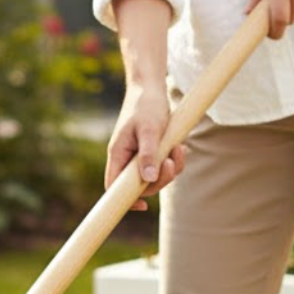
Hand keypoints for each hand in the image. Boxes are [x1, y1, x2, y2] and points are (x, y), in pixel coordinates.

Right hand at [105, 83, 185, 210]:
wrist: (151, 87)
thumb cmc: (146, 105)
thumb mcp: (150, 129)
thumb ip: (148, 155)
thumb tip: (149, 180)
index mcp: (118, 154)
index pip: (113, 187)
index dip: (125, 201)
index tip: (142, 206)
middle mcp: (126, 158)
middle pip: (139, 185)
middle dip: (160, 179)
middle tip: (171, 162)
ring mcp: (138, 156)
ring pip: (154, 177)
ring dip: (171, 168)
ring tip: (179, 149)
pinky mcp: (151, 151)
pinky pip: (163, 166)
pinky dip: (174, 160)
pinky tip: (180, 147)